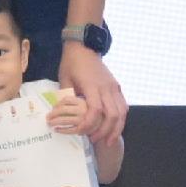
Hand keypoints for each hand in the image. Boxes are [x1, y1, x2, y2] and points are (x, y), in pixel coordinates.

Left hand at [60, 42, 128, 156]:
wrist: (84, 46)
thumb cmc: (71, 63)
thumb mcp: (64, 79)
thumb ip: (66, 97)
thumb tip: (62, 116)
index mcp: (91, 85)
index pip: (95, 110)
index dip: (90, 124)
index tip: (82, 132)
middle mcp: (106, 87)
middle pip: (112, 115)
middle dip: (105, 131)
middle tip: (94, 140)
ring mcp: (114, 87)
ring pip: (122, 112)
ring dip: (117, 128)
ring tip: (109, 140)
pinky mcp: (117, 87)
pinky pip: (123, 106)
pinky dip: (120, 119)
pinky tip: (114, 127)